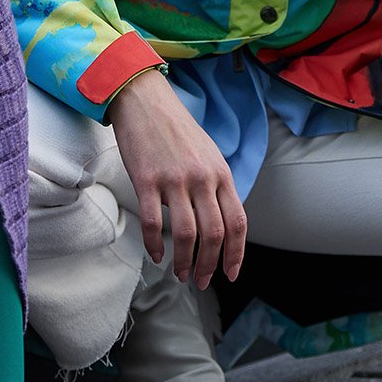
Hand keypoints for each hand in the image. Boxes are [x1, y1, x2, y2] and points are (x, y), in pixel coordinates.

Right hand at [105, 69, 246, 289]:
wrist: (144, 100)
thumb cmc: (175, 129)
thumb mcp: (208, 154)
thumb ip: (217, 186)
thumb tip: (221, 223)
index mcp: (221, 173)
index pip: (237, 222)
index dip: (237, 254)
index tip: (230, 274)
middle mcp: (202, 178)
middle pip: (214, 234)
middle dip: (210, 265)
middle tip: (201, 281)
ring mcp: (174, 179)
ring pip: (186, 233)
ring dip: (184, 261)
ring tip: (179, 274)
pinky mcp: (147, 179)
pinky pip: (153, 222)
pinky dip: (155, 245)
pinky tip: (156, 255)